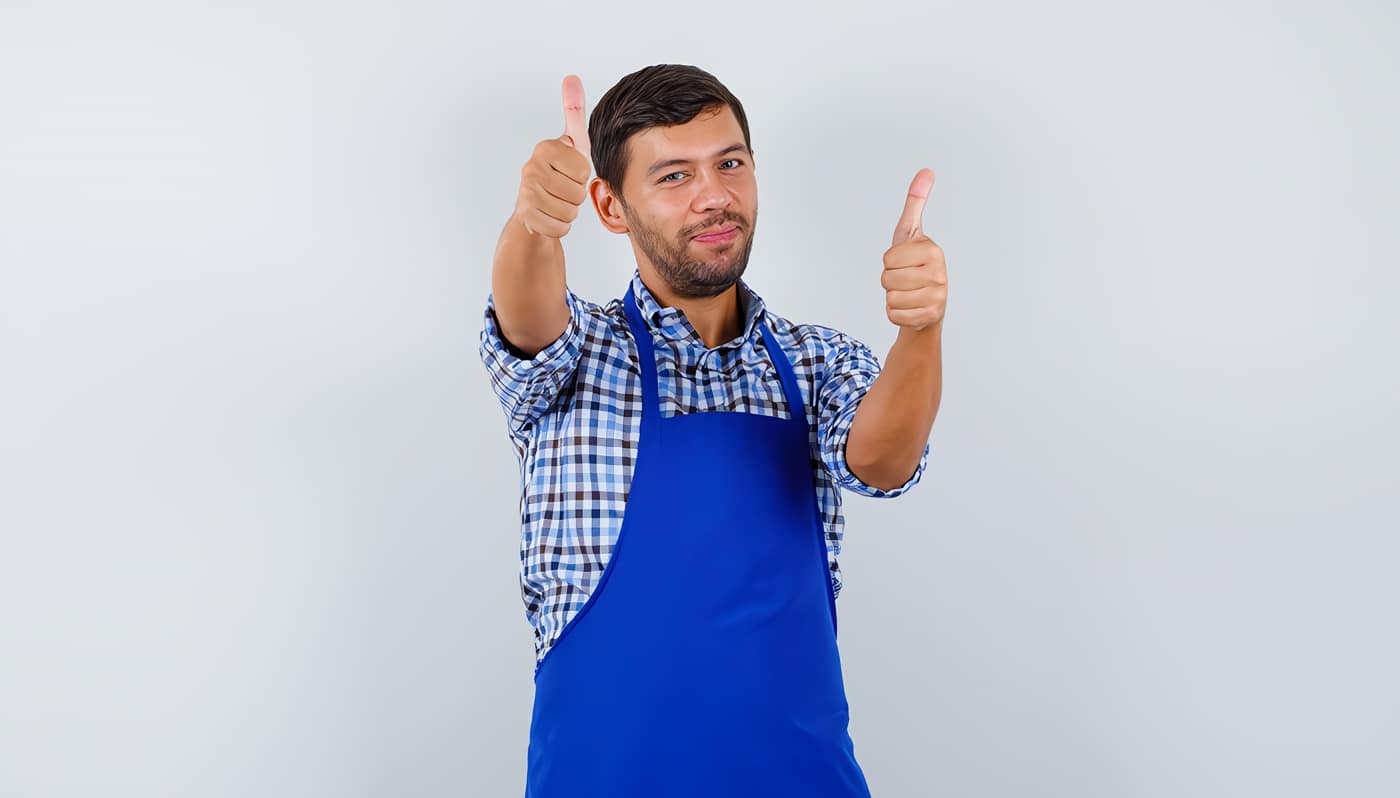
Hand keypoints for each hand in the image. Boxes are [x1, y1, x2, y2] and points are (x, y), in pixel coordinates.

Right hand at [513, 74, 593, 237]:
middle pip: (578, 192)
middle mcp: (531, 167)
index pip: (584, 170)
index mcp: (545, 148)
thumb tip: (572, 77)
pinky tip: (549, 216)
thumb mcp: (572, 143)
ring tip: (556, 202)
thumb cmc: (558, 173)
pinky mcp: (526, 216)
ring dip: (568, 212)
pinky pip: (561, 227)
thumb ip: (574, 112)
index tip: (568, 171)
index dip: (582, 176)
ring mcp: (526, 192)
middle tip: (562, 190)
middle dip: (576, 196)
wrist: (534, 208)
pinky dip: (560, 226)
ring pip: (570, 211)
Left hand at [881, 168, 947, 330]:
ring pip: (890, 298)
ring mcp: (937, 297)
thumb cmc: (914, 264)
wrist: (927, 302)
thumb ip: (915, 203)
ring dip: (892, 296)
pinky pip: (893, 315)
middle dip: (889, 280)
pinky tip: (909, 307)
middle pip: (887, 278)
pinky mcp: (929, 317)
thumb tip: (926, 171)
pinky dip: (895, 313)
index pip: (888, 257)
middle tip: (904, 279)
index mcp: (933, 250)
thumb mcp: (911, 232)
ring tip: (908, 292)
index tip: (903, 261)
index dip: (889, 261)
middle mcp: (939, 274)